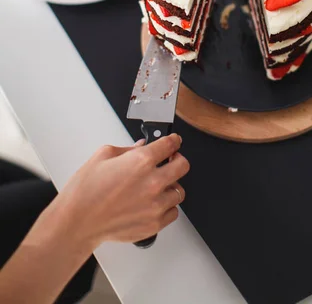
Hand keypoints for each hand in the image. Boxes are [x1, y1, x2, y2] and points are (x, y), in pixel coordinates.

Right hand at [36, 134, 188, 250]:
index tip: (174, 142)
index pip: (171, 144)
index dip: (174, 140)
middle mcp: (152, 182)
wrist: (77, 222)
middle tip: (169, 161)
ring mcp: (155, 205)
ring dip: (171, 186)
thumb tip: (142, 146)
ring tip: (157, 186)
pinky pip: (173, 212)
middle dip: (177, 160)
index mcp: (141, 161)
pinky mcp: (154, 224)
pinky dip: (166, 207)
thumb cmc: (85, 191)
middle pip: (183, 165)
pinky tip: (153, 203)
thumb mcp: (103, 155)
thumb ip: (128, 148)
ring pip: (179, 191)